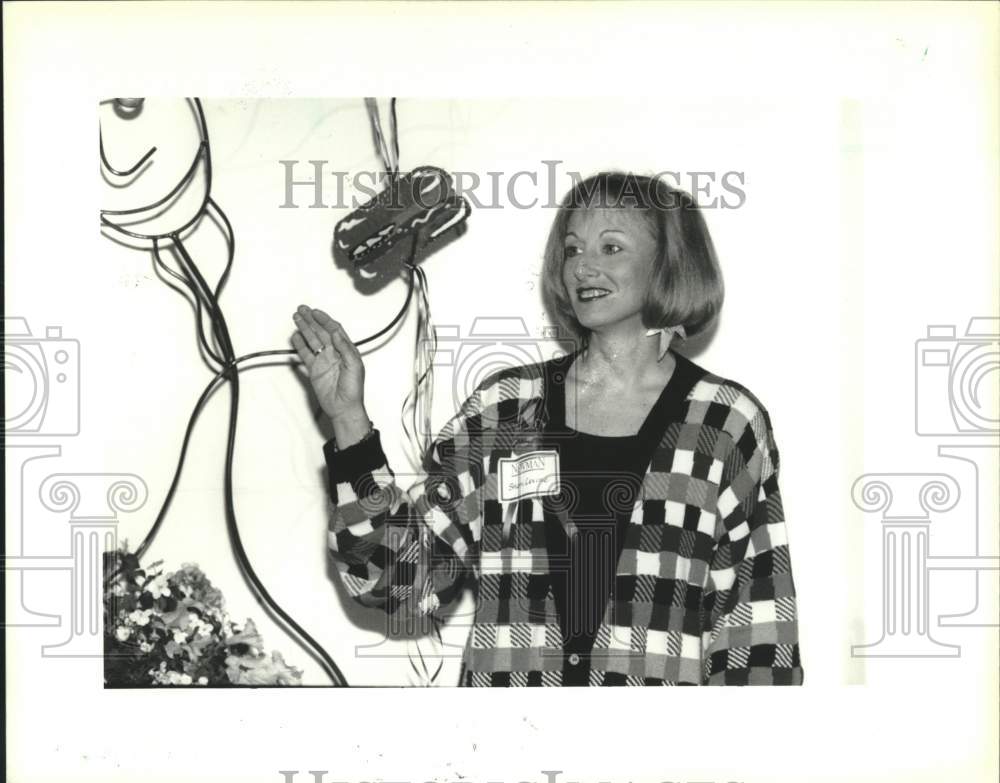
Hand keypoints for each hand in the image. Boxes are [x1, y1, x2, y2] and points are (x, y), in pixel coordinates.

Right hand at [291, 305, 366, 422]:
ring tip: (296, 318)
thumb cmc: (354, 390)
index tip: (315, 312)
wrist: (344, 408)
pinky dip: (299, 346)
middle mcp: (334, 353)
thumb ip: (345, 349)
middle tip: (302, 310)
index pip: (334, 330)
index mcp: (346, 350)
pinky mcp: (314, 370)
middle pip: (320, 332)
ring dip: (304, 329)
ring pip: (312, 340)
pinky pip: (305, 355)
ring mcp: (323, 361)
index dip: (324, 320)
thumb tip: (337, 333)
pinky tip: (295, 337)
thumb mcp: (355, 366)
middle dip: (311, 320)